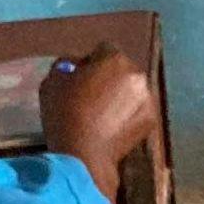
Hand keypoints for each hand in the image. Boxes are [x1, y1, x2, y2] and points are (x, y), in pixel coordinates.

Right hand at [40, 46, 155, 177]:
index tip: (79, 78)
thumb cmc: (64, 113)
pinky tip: (112, 125)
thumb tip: (76, 64)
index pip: (103, 50)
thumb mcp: (52, 81)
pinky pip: (137, 109)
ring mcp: (148, 98)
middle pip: (121, 69)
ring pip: (132, 89)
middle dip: (108, 77)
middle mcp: (137, 74)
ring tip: (102, 113)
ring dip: (120, 95)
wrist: (82, 153)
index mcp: (115, 59)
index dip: (90, 62)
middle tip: (90, 96)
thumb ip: (65, 65)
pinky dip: (128, 113)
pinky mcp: (151, 120)